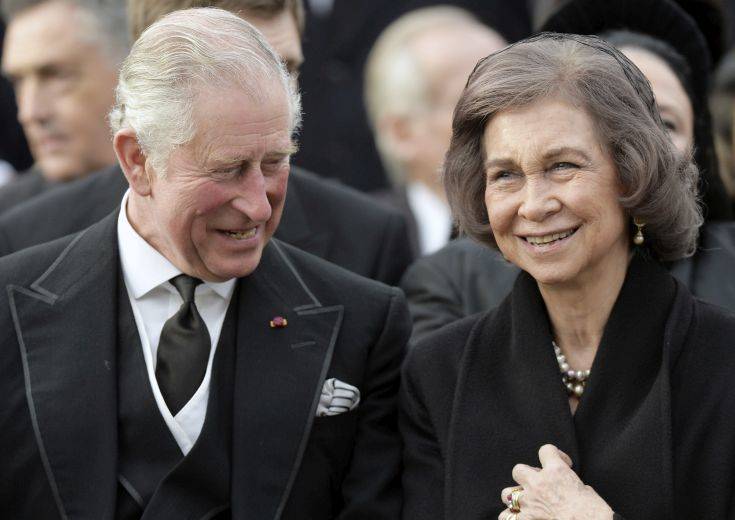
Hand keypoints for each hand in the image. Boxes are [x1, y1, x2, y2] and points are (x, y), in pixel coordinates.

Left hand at [497, 444, 613, 519]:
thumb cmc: (595, 511)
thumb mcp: (586, 489)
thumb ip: (571, 483)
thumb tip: (569, 488)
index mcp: (556, 471)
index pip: (545, 449)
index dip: (555, 455)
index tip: (563, 464)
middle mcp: (538, 483)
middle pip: (518, 470)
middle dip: (526, 476)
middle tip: (538, 485)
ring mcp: (530, 502)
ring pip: (507, 493)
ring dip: (515, 497)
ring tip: (525, 503)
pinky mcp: (527, 519)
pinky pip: (508, 517)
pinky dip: (512, 517)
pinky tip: (520, 518)